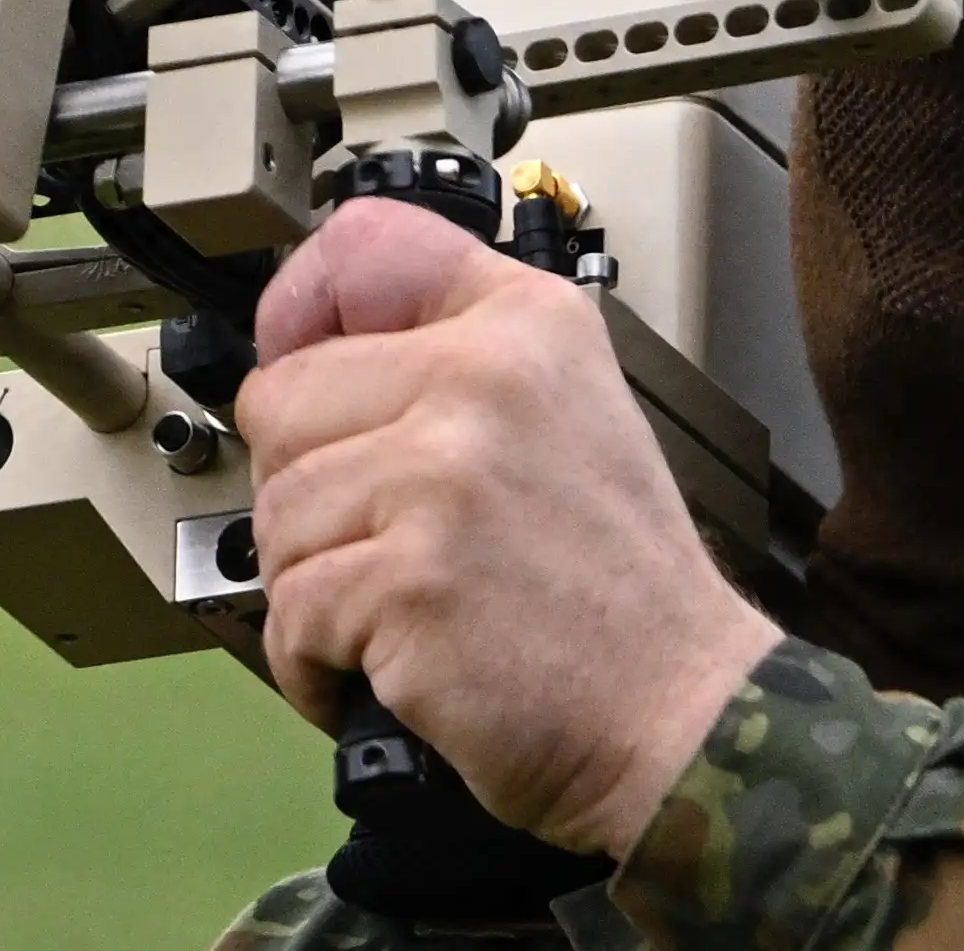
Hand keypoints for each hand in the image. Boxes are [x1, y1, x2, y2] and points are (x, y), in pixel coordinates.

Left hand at [231, 196, 779, 857]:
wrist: (688, 717)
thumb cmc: (619, 588)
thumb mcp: (570, 411)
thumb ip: (457, 356)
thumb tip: (303, 349)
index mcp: (523, 324)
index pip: (362, 245)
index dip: (302, 308)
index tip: (300, 362)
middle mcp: (481, 379)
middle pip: (280, 400)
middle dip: (302, 489)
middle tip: (375, 545)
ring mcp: (443, 480)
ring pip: (276, 514)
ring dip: (311, 586)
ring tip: (392, 617)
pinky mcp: (411, 583)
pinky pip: (290, 612)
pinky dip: (312, 661)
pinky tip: (377, 673)